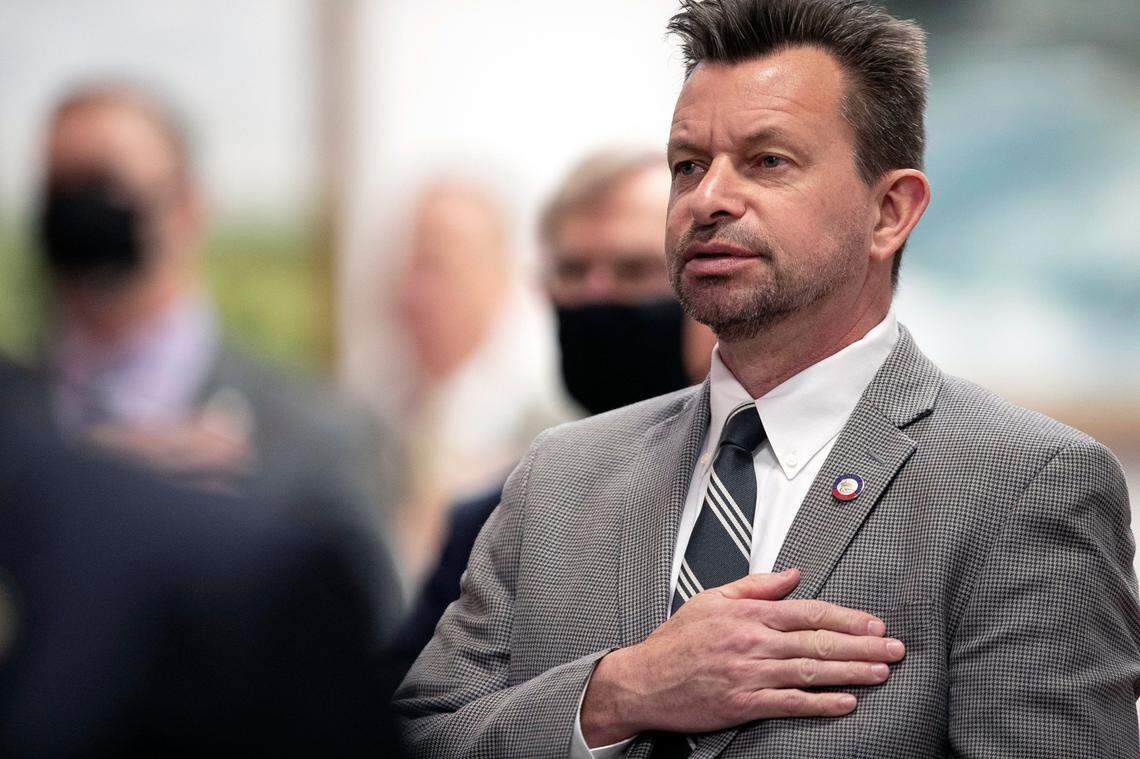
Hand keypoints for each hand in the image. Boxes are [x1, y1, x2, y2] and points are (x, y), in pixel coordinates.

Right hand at [580, 568, 904, 745]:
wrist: (644, 680)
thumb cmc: (675, 641)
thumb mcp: (711, 599)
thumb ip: (754, 586)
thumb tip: (791, 574)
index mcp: (748, 616)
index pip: (808, 613)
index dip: (846, 618)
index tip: (873, 623)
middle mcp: (753, 643)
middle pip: (818, 643)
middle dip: (862, 645)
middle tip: (893, 647)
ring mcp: (750, 675)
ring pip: (811, 672)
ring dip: (852, 672)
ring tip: (881, 671)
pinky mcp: (744, 704)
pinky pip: (790, 703)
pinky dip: (821, 703)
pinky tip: (846, 702)